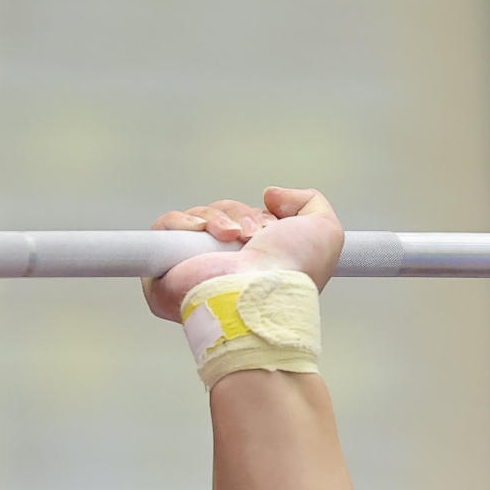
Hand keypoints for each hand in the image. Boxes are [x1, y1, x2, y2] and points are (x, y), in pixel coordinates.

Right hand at [142, 187, 343, 320]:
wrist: (260, 294)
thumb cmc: (294, 273)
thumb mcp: (325, 231)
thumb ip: (310, 202)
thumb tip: (270, 195)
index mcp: (255, 264)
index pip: (245, 223)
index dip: (256, 216)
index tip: (272, 227)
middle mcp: (224, 269)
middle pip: (220, 216)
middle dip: (239, 215)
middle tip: (254, 235)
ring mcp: (193, 270)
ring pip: (195, 218)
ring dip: (216, 218)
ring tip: (232, 237)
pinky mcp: (164, 273)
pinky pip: (164, 227)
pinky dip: (182, 221)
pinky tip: (203, 232)